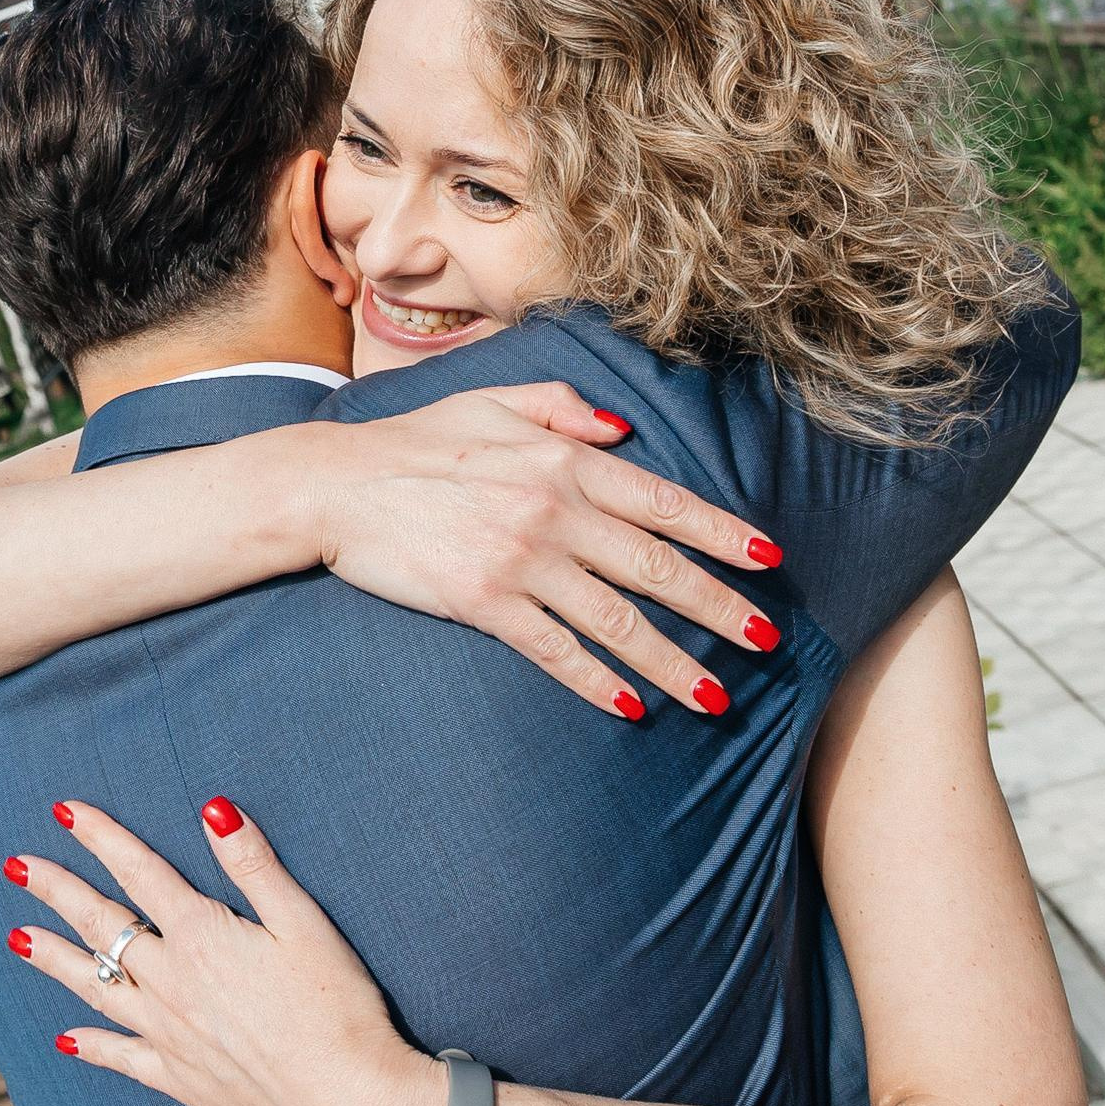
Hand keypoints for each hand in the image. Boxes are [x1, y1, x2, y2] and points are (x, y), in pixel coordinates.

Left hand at [12, 798, 444, 1105]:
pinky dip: (90, 1045)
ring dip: (54, 958)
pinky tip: (66, 1038)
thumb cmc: (336, 1009)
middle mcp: (172, 982)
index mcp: (202, 936)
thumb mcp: (304, 924)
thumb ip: (254, 865)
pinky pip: (120, 1056)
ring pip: (96, 987)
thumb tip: (214, 808)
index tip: (65, 811)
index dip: (102, 838)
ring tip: (17, 937)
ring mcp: (169, 1034)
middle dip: (58, 891)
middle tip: (18, 867)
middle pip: (103, 926)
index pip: (139, 873)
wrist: (344, 1102)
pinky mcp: (179, 1078)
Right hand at [303, 384, 781, 718]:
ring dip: (672, 663)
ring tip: (716, 697)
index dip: (721, 534)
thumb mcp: (492, 400)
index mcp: (564, 459)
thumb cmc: (415, 440)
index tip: (768, 560)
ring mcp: (520, 560)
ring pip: (616, 620)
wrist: (336, 484)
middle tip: (766, 640)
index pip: (663, 502)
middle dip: (719, 609)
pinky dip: (596, 680)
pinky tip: (628, 705)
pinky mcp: (483, 602)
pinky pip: (554, 649)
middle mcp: (553, 509)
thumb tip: (621, 431)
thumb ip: (561, 407)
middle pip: (655, 568)